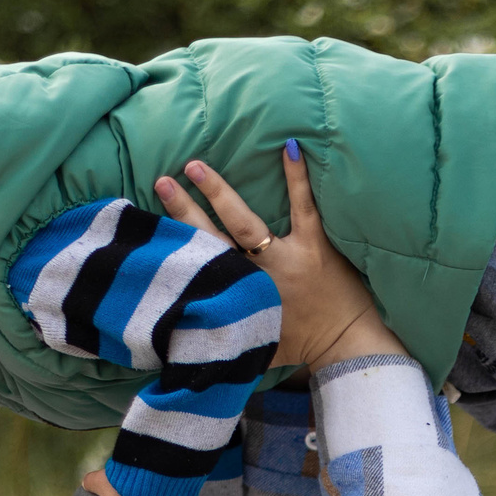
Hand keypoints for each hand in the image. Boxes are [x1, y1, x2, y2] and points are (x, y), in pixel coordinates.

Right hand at [153, 143, 404, 371]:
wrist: (346, 347)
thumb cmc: (299, 346)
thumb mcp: (252, 347)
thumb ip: (221, 335)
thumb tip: (182, 333)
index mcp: (238, 295)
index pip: (199, 268)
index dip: (174, 249)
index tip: (149, 232)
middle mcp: (255, 274)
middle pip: (211, 238)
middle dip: (184, 211)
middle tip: (163, 181)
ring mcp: (285, 257)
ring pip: (245, 221)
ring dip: (219, 192)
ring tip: (196, 166)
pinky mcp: (315, 247)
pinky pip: (304, 208)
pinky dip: (297, 178)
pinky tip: (290, 148)